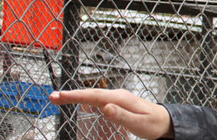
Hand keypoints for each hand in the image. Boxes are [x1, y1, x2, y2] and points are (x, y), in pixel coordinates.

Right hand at [49, 89, 172, 139]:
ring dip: (75, 96)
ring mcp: (116, 98)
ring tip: (59, 98)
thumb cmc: (153, 123)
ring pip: (92, 96)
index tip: (59, 96)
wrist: (164, 121)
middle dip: (70, 95)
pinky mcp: (116, 103)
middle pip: (90, 94)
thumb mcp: (138, 123)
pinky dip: (84, 100)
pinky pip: (97, 100)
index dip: (75, 95)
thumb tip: (105, 107)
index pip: (94, 96)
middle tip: (52, 97)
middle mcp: (117, 95)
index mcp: (121, 98)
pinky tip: (76, 101)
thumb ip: (121, 115)